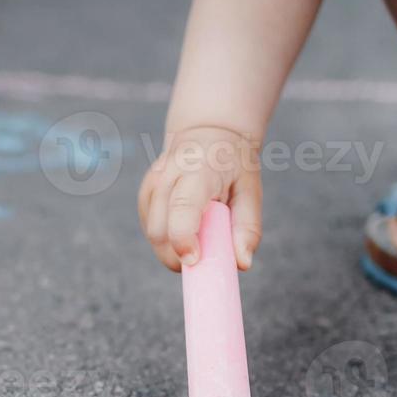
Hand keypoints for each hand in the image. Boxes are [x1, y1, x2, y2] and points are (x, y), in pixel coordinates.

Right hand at [138, 125, 262, 271]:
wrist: (209, 133)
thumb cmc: (233, 166)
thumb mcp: (251, 191)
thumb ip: (248, 228)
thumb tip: (242, 263)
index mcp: (198, 170)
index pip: (182, 207)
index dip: (183, 238)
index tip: (193, 260)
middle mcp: (168, 175)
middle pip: (160, 229)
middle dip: (177, 257)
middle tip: (201, 263)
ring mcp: (152, 184)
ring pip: (152, 233)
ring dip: (171, 252)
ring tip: (197, 243)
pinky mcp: (145, 194)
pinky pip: (150, 229)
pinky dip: (166, 241)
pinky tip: (185, 231)